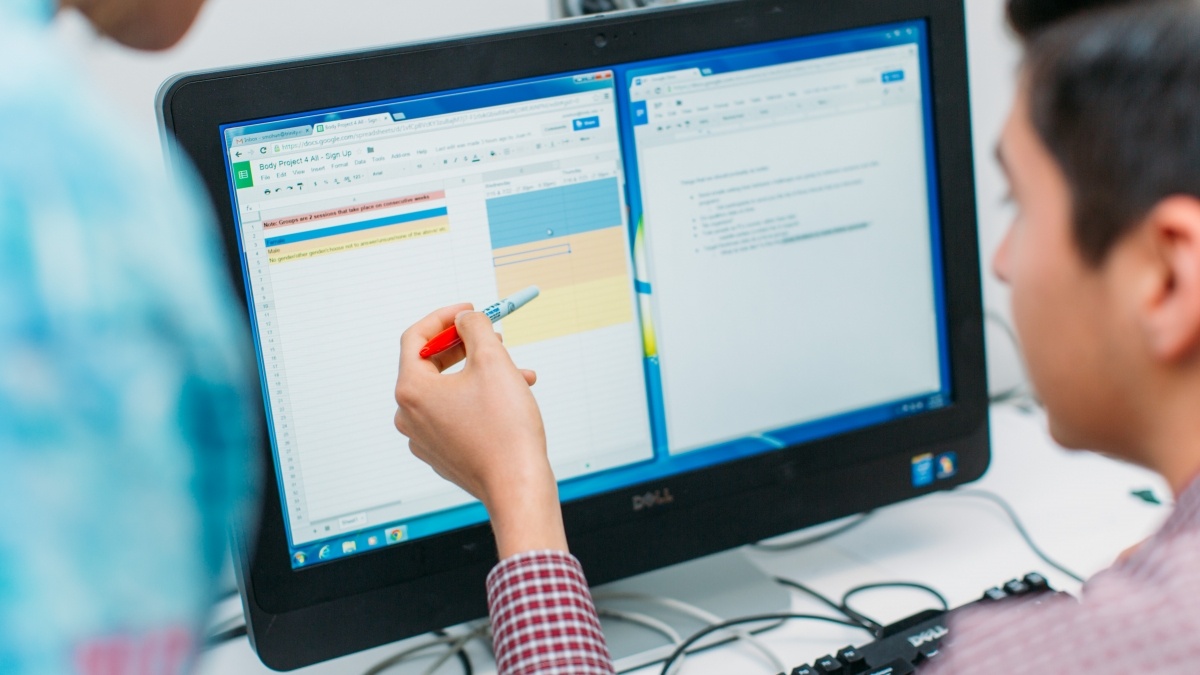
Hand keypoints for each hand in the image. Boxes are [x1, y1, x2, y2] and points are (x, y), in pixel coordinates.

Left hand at [394, 304, 567, 558]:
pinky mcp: (442, 454)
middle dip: (466, 346)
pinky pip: (455, 414)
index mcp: (412, 390)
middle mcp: (410, 416)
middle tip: (492, 335)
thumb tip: (466, 319)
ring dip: (480, 374)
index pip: (416, 338)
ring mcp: (424, 438)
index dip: (444, 318)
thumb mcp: (493, 361)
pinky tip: (510, 398)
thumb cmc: (505, 430)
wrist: (518, 485)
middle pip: (431, 364)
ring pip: (449, 391)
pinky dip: (479, 400)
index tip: (468, 311)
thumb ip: (475, 328)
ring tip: (517, 372)